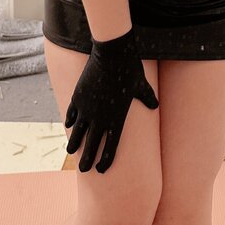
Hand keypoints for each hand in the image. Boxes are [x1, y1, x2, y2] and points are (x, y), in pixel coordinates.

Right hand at [64, 27, 157, 172]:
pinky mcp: (78, 97)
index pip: (111, 146)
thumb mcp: (142, 86)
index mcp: (117, 118)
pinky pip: (72, 114)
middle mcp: (100, 117)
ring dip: (74, 144)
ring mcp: (87, 108)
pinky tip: (69, 126)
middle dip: (88, 159)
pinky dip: (70, 121)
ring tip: (71, 153)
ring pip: (78, 132)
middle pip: (92, 144)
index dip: (105, 160)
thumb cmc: (131, 70)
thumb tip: (156, 105)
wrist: (112, 54)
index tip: (100, 170)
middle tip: (84, 170)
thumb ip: (148, 98)